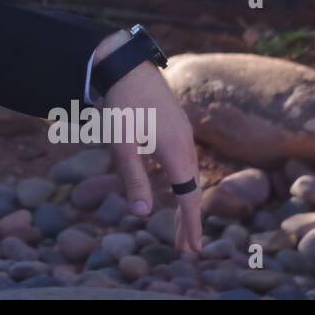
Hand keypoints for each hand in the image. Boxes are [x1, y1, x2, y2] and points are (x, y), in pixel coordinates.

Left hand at [100, 56, 203, 254]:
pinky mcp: (175, 122)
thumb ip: (133, 180)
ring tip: (180, 221)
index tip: (192, 250)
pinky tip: (174, 182)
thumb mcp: (122, 146)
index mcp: (177, 152)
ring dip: (185, 199)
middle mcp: (186, 143)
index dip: (190, 225)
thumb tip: (142, 216)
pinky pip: (184, 159)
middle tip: (185, 248)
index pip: (188, 198)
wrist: (125, 65)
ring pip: (189, 173)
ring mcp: (183, 131)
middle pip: (191, 189)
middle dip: (188, 220)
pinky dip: (183, 179)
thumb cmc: (122, 105)